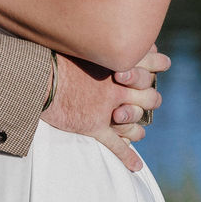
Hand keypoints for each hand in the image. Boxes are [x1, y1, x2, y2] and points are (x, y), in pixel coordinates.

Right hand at [42, 52, 165, 172]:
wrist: (37, 75)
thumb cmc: (53, 55)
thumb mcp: (81, 42)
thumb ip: (98, 43)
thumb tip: (101, 35)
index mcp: (117, 62)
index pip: (149, 61)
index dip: (158, 63)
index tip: (163, 62)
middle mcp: (119, 86)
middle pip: (150, 98)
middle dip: (149, 101)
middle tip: (145, 101)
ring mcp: (109, 107)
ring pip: (135, 123)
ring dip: (137, 129)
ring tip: (136, 133)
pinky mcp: (95, 125)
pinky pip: (116, 146)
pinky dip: (128, 158)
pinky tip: (136, 167)